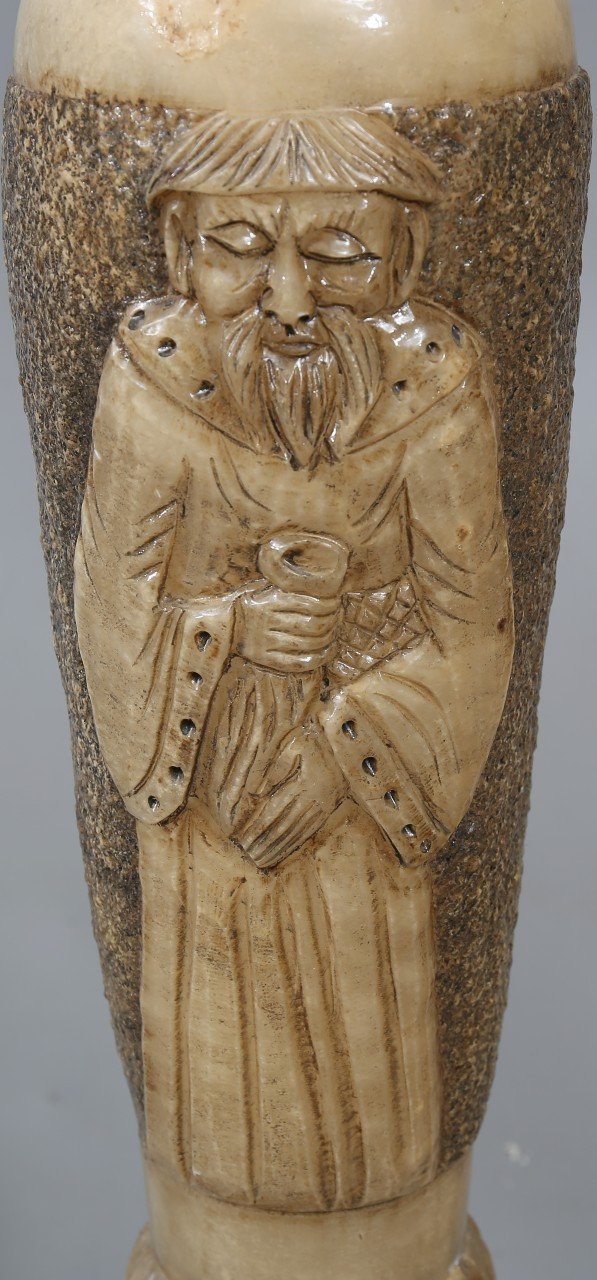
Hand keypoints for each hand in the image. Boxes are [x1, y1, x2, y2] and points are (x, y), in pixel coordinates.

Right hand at [234, 585, 340, 673]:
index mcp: (269, 600)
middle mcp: (267, 620)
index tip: (336, 603)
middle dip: (332, 621)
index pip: (310, 602)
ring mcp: (265, 641)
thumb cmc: (248, 604)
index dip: (330, 604)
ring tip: (335, 634)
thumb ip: (286, 587)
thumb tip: (319, 584)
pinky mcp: (265, 659)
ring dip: (329, 638)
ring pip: (308, 643)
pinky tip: (328, 652)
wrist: (219, 625)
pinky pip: (298, 663)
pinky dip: (319, 658)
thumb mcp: (262, 588)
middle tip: (338, 618)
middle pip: (313, 624)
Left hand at [234, 722, 346, 868]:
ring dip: (277, 848)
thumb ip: (273, 766)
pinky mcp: (328, 809)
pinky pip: (308, 831)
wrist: (344, 739)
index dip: (256, 825)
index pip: (274, 810)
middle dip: (264, 841)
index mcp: (303, 781)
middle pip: (284, 825)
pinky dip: (293, 844)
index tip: (241, 837)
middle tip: (247, 855)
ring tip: (261, 860)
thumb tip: (255, 792)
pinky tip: (282, 852)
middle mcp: (314, 797)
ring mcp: (323, 805)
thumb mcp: (291, 744)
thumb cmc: (311, 737)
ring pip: (296, 832)